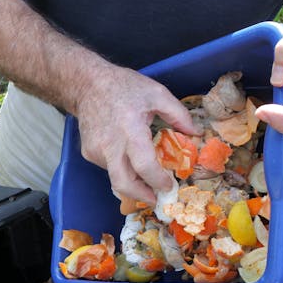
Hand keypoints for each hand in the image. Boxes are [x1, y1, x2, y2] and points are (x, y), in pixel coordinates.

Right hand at [75, 65, 198, 203]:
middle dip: (140, 196)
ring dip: (132, 180)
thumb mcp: (157, 93)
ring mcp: (96, 151)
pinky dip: (120, 166)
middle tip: (154, 198)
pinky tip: (125, 154)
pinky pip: (108, 167)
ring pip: (115, 176)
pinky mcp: (88, 153)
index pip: (144, 166)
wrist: (87, 85)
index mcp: (130, 129)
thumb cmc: (123, 86)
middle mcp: (110, 144)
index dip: (157, 180)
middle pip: (123, 183)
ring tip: (143, 174)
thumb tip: (195, 134)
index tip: (168, 185)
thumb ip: (179, 114)